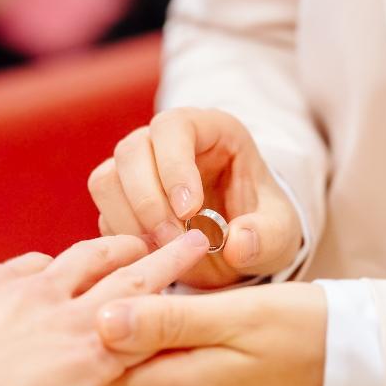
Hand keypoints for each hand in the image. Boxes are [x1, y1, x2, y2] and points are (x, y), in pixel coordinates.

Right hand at [89, 108, 302, 288]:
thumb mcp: (281, 233)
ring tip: (164, 252)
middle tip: (174, 241)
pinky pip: (103, 213)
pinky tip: (152, 258)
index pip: (174, 126)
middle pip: (131, 151)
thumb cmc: (264, 227)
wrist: (242, 247)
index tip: (190, 211)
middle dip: (149, 201)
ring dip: (130, 221)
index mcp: (211, 130)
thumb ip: (267, 236)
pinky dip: (122, 239)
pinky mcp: (121, 201)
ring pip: (106, 180)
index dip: (174, 166)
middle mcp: (165, 142)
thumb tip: (238, 244)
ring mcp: (138, 169)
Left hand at [94, 282, 325, 385]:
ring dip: (136, 328)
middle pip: (120, 368)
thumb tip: (102, 323)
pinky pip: (170, 365)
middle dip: (106, 327)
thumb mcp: (238, 316)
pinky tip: (166, 306)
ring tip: (132, 279)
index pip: (105, 367)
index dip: (87, 327)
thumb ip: (169, 321)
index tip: (86, 284)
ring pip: (144, 364)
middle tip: (102, 274)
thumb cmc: (306, 330)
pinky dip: (160, 337)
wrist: (360, 363)